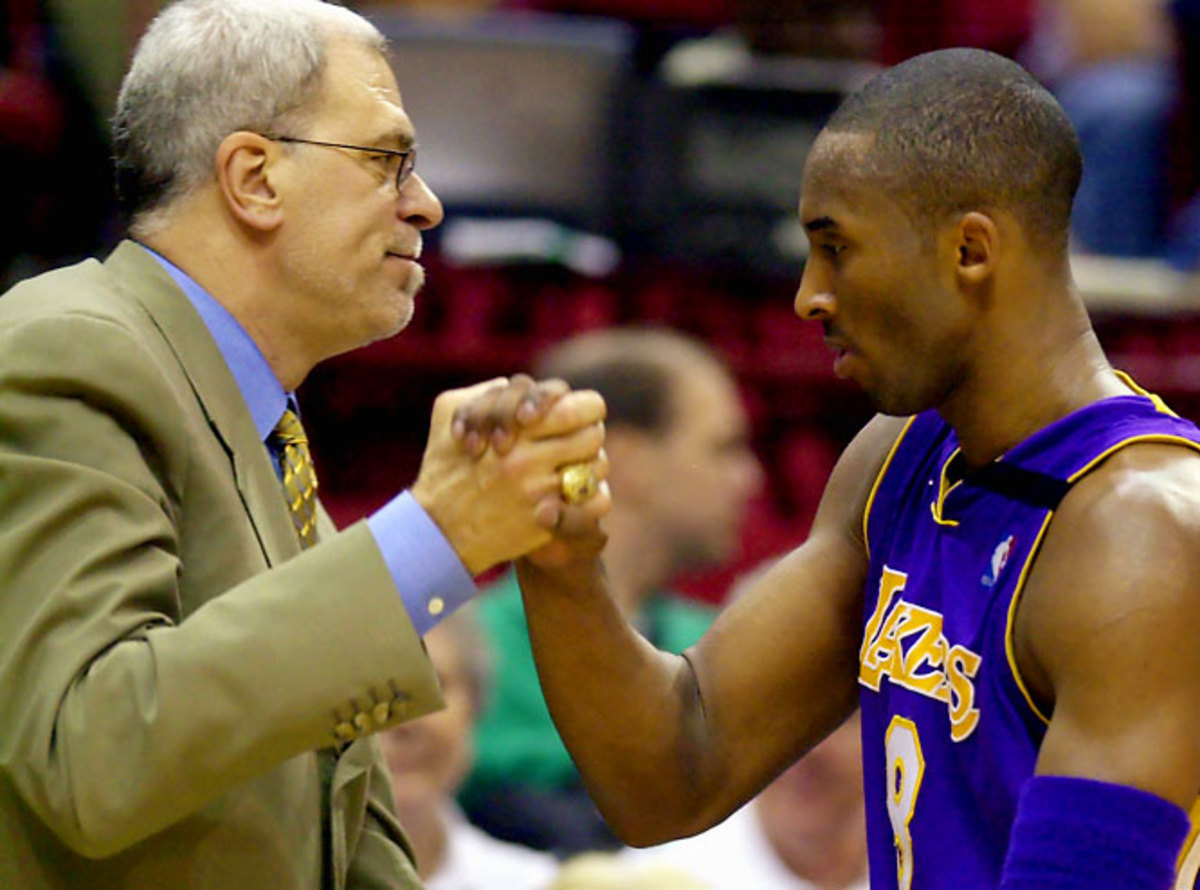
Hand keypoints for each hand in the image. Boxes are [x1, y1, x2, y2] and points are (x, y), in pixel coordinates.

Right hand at [412, 377, 609, 574]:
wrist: (438, 530)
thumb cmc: (446, 467)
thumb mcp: (450, 413)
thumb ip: (488, 392)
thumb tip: (520, 387)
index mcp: (514, 428)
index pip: (580, 405)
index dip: (581, 408)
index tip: (566, 418)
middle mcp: (530, 459)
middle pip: (594, 434)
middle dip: (589, 434)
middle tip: (576, 441)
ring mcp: (541, 492)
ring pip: (598, 467)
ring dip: (590, 466)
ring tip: (571, 468)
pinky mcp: (548, 522)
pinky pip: (596, 503)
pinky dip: (592, 498)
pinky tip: (573, 495)